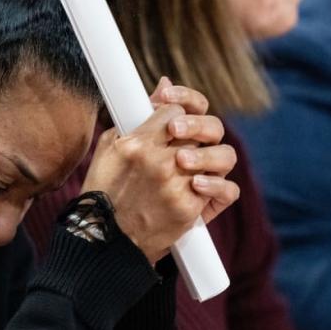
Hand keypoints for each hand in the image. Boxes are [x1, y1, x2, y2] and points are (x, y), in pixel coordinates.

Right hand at [81, 78, 239, 262]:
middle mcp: (160, 162)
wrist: (105, 241)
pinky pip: (225, 189)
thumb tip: (163, 88)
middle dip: (201, 128)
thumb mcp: (110, 148)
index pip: (176, 109)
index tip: (173, 121)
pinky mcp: (191, 209)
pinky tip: (202, 186)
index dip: (178, 110)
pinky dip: (218, 186)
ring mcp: (178, 186)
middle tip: (188, 138)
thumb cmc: (104, 192)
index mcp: (137, 144)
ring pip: (222, 155)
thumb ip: (135, 117)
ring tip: (194, 165)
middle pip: (206, 127)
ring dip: (213, 157)